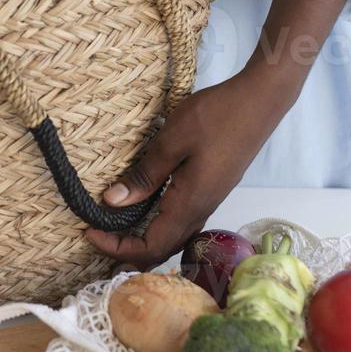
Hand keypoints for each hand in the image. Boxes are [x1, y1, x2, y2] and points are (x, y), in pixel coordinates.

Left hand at [84, 0, 350, 266]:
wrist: (262, 100)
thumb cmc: (218, 116)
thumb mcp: (172, 140)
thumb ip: (144, 175)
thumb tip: (112, 203)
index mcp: (189, 205)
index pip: (149, 248)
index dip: (116, 248)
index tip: (89, 230)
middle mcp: (201, 210)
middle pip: (161, 249)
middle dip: (127, 251)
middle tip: (97, 234)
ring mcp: (209, 200)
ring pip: (172, 236)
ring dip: (142, 238)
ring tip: (114, 225)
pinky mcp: (212, 188)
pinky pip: (180, 219)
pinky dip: (156, 223)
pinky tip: (142, 205)